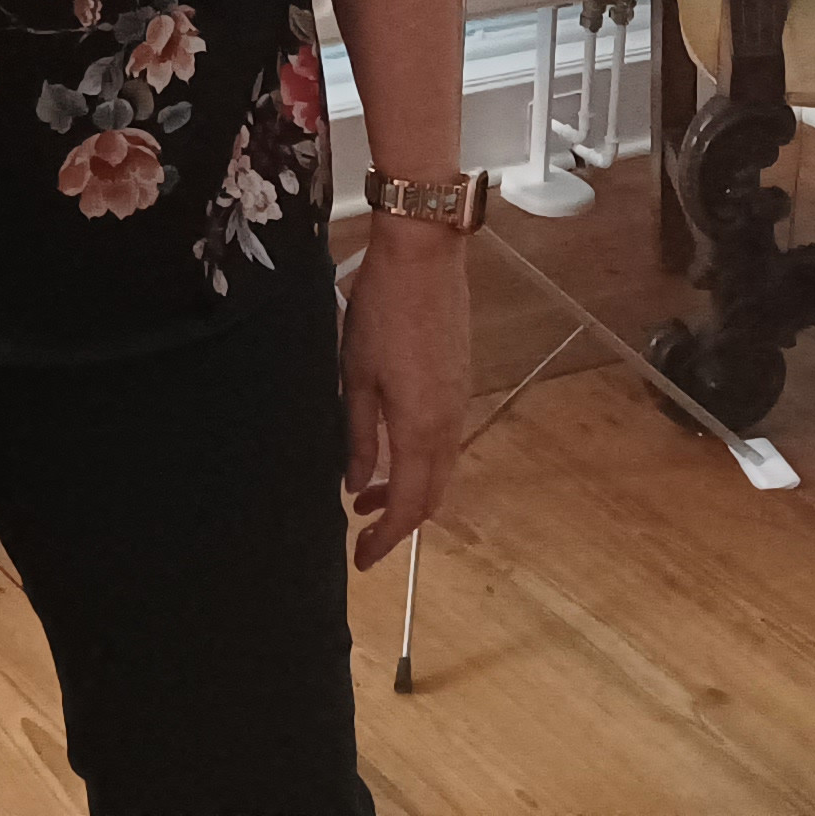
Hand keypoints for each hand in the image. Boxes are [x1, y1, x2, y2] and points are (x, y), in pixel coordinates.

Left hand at [339, 222, 470, 570]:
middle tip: (362, 532)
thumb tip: (357, 485)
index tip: (361, 559)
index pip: (410, 505)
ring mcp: (458, 402)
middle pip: (433, 495)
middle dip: (399, 522)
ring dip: (410, 490)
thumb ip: (359, 436)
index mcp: (420, 428)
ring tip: (367, 493)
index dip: (386, 539)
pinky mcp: (459, 381)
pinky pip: (444, 442)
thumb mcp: (355, 377)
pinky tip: (393, 450)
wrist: (424, 257)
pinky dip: (420, 462)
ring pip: (441, 469)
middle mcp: (448, 424)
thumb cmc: (381, 312)